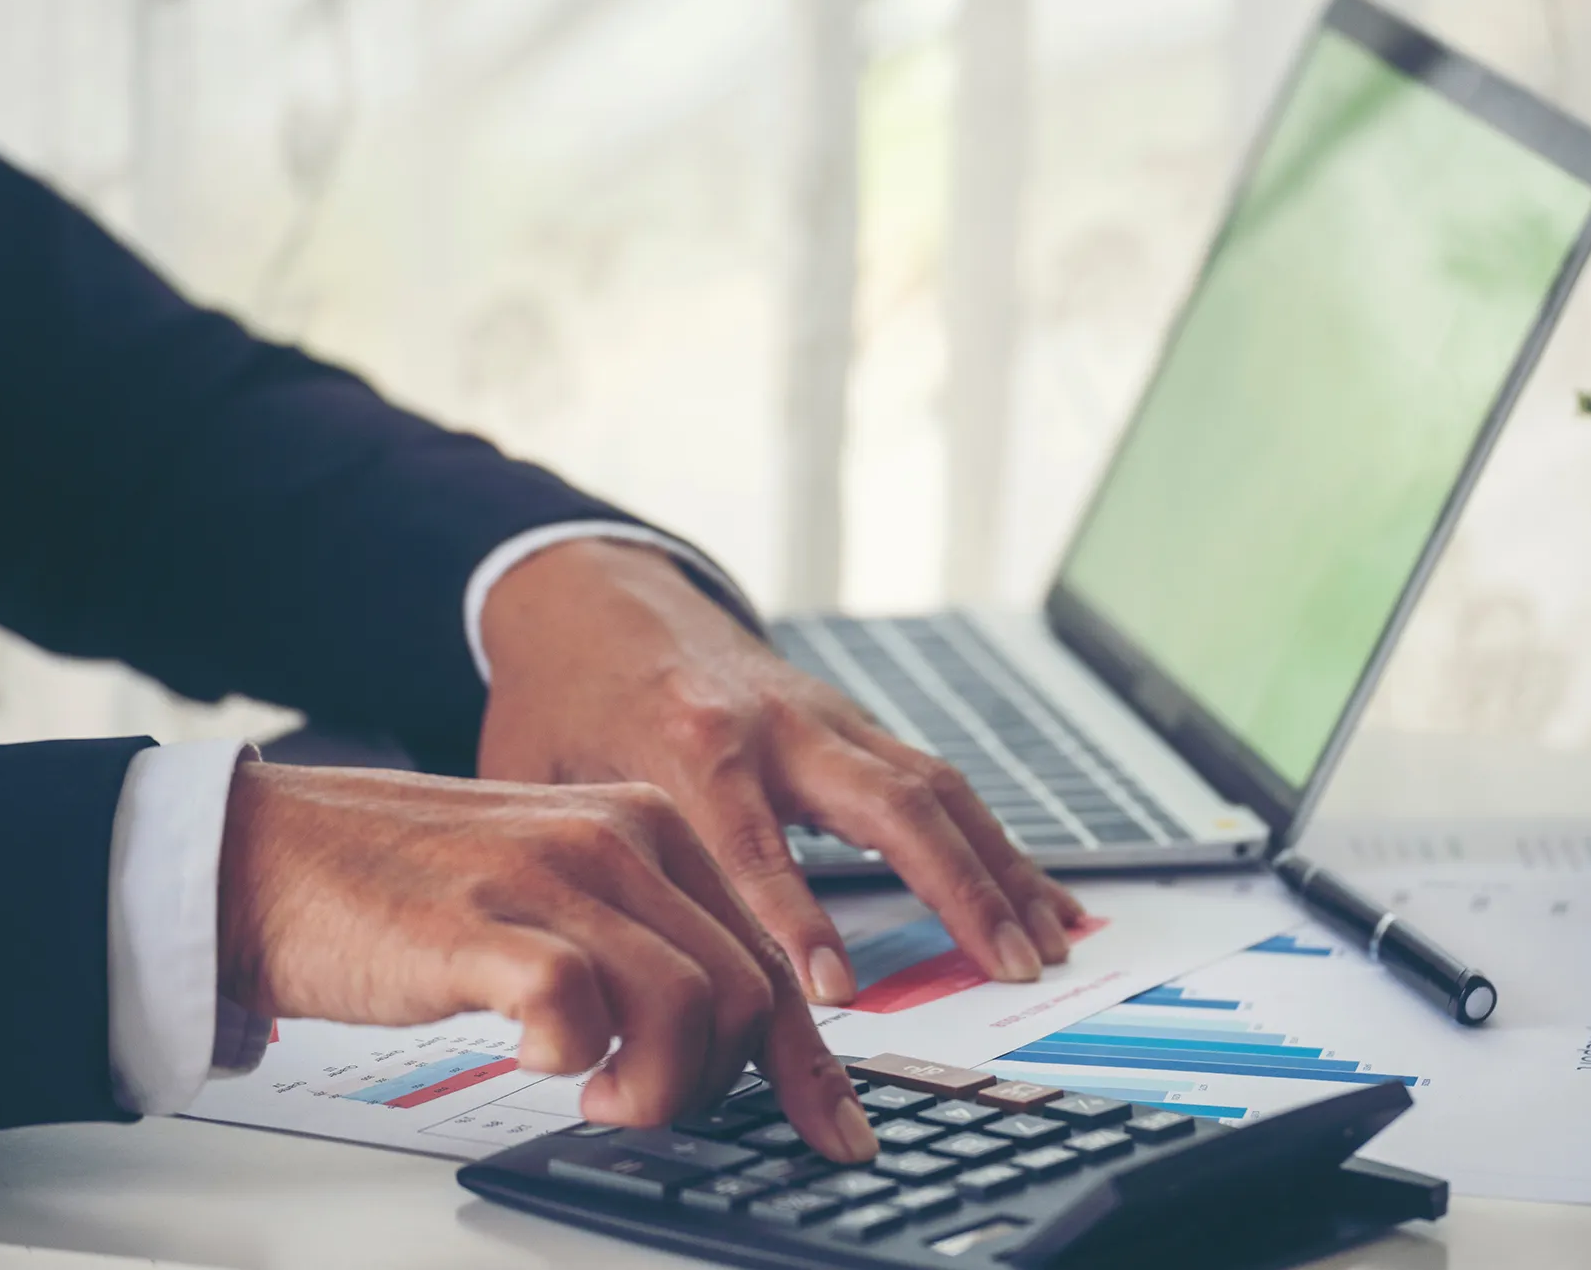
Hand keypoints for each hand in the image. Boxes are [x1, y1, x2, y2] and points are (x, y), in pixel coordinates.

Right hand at [216, 760, 877, 1161]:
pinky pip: (580, 1010)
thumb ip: (637, 935)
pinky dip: (571, 1060)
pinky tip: (532, 1055)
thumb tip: (715, 1034)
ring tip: (594, 1093)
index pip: (769, 955)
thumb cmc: (410, 888)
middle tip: (643, 1104)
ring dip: (655, 1088)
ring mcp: (553, 877)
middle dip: (716, 1085)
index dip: (808, 1064)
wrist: (270, 856)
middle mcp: (619, 838)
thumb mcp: (555, 886)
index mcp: (649, 826)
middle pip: (747, 993)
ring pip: (689, 1007)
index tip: (833, 1134)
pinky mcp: (482, 927)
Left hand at [476, 539, 1085, 1005]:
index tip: (833, 992)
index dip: (796, 921)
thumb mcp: (543, 781)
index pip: (754, 845)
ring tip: (1047, 940)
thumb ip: (590, 868)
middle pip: (890, 804)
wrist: (598, 597)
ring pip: (935, 788)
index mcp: (692, 743)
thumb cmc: (564, 698)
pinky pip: (939, 782)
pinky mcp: (852, 725)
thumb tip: (595, 981)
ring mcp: (827, 719)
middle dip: (958, 887)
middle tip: (1009, 963)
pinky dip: (993, 842)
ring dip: (999, 867)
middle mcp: (779, 724)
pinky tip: (1036, 894)